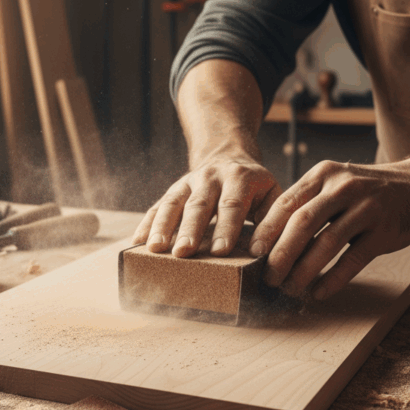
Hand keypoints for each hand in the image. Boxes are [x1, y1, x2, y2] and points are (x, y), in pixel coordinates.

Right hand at [132, 154, 282, 256]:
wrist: (229, 157)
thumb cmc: (256, 187)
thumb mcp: (273, 195)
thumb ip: (272, 220)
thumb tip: (262, 251)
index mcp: (240, 178)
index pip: (232, 205)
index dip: (226, 228)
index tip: (220, 251)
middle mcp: (210, 177)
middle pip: (198, 204)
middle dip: (190, 229)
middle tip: (184, 253)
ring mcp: (187, 182)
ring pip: (172, 203)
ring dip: (161, 226)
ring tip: (154, 249)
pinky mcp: (173, 191)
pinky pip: (156, 206)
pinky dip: (146, 224)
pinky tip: (136, 243)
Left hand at [250, 159, 409, 299]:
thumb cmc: (363, 191)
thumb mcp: (333, 184)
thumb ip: (305, 204)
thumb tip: (268, 240)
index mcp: (322, 175)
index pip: (286, 202)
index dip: (267, 230)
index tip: (252, 253)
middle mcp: (343, 188)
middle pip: (303, 223)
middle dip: (281, 254)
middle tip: (269, 277)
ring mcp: (367, 208)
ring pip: (327, 243)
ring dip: (305, 270)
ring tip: (290, 288)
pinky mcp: (385, 231)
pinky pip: (354, 259)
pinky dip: (333, 279)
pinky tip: (319, 292)